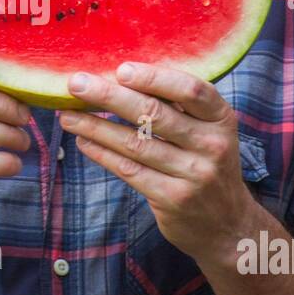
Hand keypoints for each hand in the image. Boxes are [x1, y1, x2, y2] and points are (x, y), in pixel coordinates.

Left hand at [58, 61, 257, 269]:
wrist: (227, 225)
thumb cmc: (207, 164)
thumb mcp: (208, 132)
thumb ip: (178, 107)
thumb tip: (121, 75)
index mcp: (221, 119)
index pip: (192, 90)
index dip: (155, 78)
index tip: (120, 69)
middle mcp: (212, 145)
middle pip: (154, 114)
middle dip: (109, 96)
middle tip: (76, 84)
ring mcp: (194, 174)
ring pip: (135, 143)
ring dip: (95, 127)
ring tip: (67, 115)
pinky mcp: (173, 198)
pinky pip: (129, 170)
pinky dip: (102, 153)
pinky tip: (83, 142)